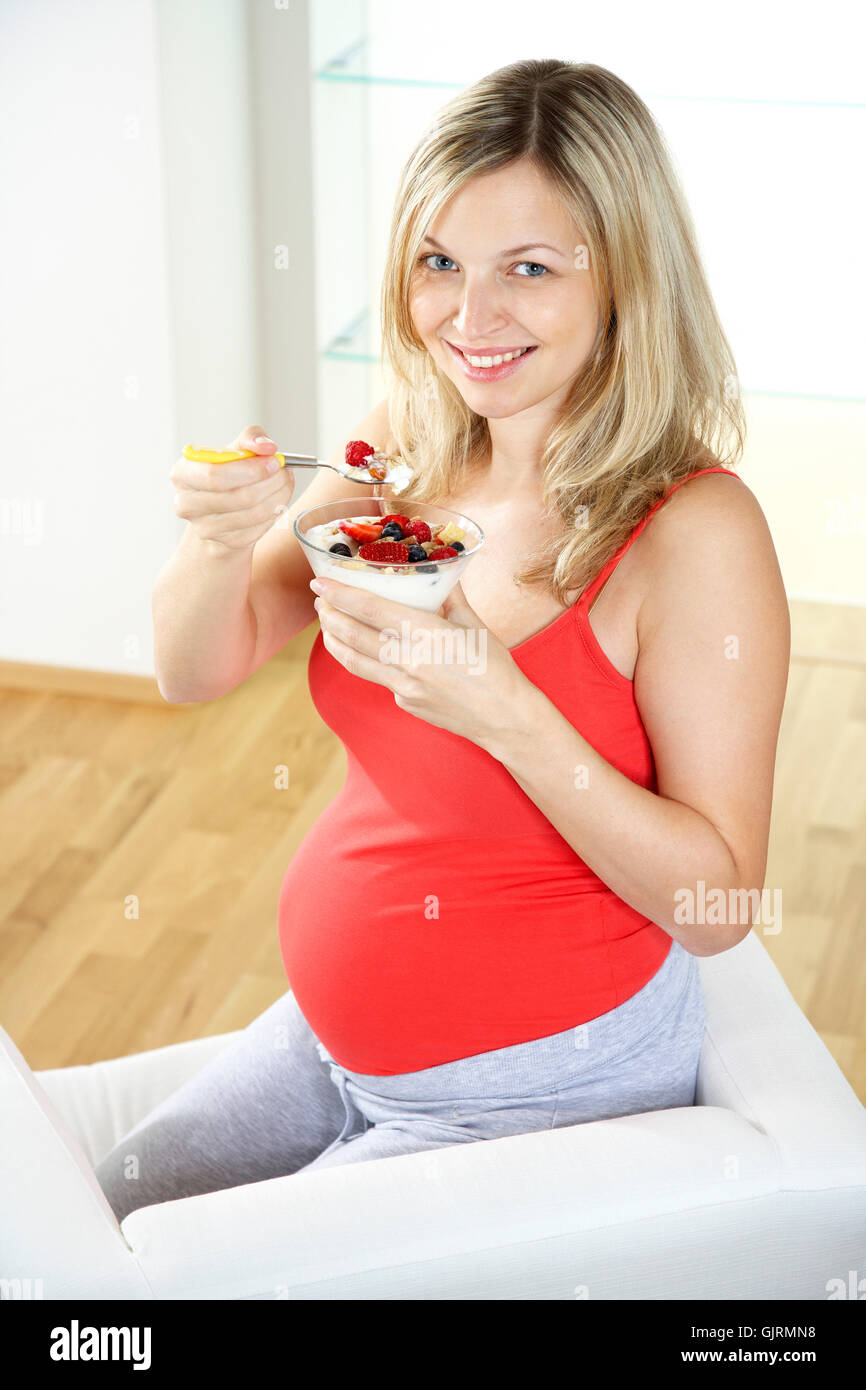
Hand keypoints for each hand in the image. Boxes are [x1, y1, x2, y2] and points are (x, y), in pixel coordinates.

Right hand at [169, 424, 294, 553]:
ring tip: (285, 483)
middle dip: (270, 482)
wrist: (222, 511)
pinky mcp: (226, 544)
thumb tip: (267, 447)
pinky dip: (275, 513)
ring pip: (253, 514)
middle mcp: (187, 503)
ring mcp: (205, 528)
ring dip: (278, 497)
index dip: (250, 469)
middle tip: (285, 472)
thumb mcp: (235, 449)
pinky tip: (277, 501)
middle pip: (238, 497)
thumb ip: (251, 438)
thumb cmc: (228, 474)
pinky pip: (259, 529)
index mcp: (183, 474)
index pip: (215, 475)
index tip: (273, 461)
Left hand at [311, 575, 538, 750]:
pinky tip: (367, 652)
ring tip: (328, 625)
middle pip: (353, 635)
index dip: (341, 594)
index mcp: (426, 633)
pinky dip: (366, 661)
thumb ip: (451, 597)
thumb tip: (440, 573)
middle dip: (329, 615)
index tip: (320, 583)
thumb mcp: (474, 625)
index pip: (370, 609)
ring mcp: (403, 686)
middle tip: (319, 601)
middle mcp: (408, 660)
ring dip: (335, 640)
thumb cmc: (496, 668)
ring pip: (355, 660)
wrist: (504, 717)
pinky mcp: (404, 703)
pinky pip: (379, 678)